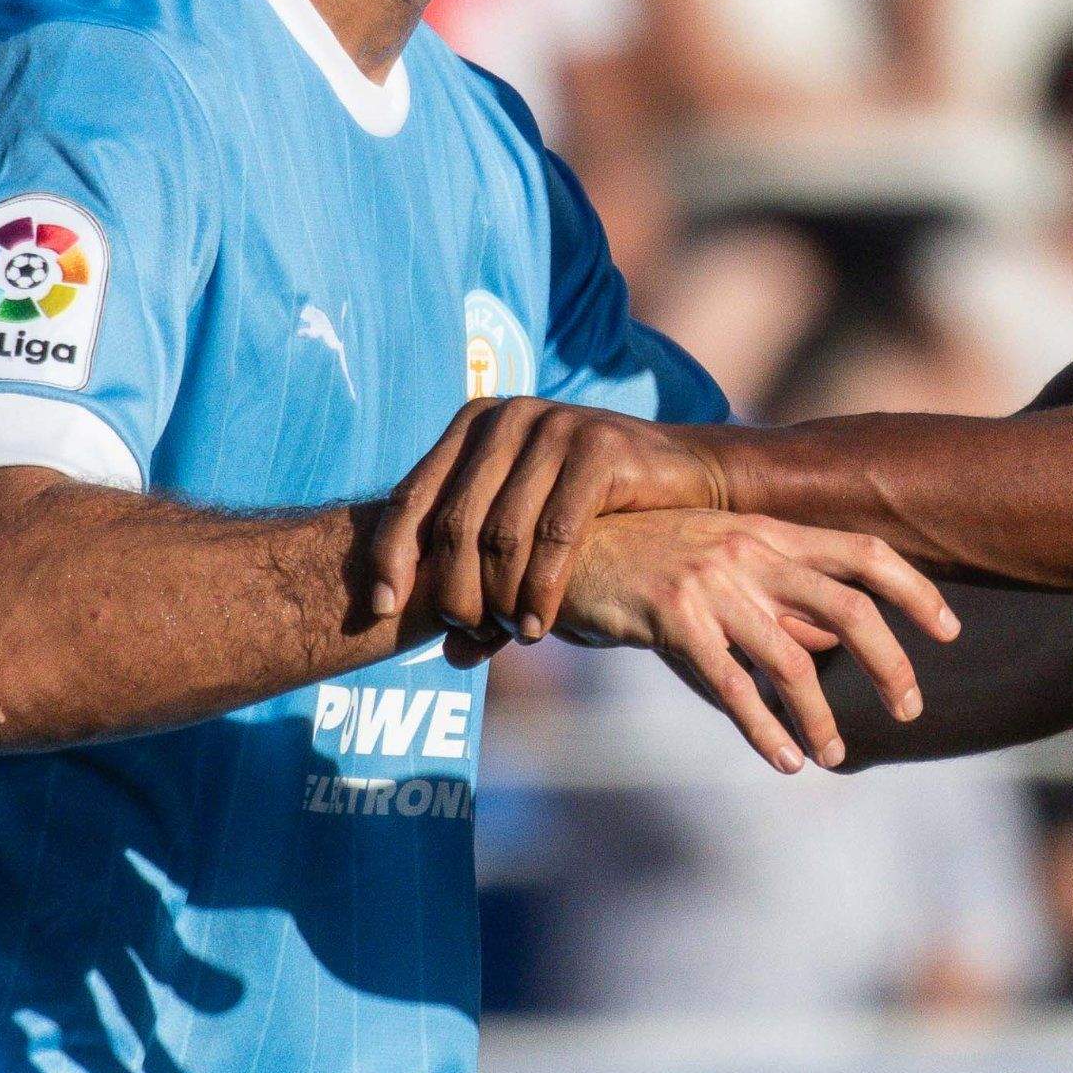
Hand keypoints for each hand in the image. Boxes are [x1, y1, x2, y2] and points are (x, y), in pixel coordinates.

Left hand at [362, 399, 731, 644]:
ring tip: (508, 637)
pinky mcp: (599, 448)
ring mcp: (555, 426)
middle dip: (454, 589)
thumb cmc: (601, 512)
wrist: (691, 478)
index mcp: (475, 424)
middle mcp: (509, 417)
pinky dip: (541, 589)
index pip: (412, 494)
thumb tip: (449, 656)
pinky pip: (554, 534)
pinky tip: (537, 626)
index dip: (389, 555)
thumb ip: (488, 583)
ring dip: (498, 597)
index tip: (381, 611)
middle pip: (455, 521)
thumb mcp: (530, 535)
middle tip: (466, 633)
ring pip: (502, 533)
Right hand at [551, 509, 956, 771]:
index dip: (915, 591)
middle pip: (849, 608)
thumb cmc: (646, 558)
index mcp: (769, 531)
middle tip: (911, 709)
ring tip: (833, 753)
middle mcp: (750, 550)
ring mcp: (712, 581)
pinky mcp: (673, 617)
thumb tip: (836, 641)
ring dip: (822, 716)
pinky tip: (785, 761)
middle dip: (891, 664)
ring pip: (794, 660)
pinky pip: (734, 687)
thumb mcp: (720, 561)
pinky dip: (767, 729)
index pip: (864, 553)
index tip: (950, 630)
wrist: (558, 545)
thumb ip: (777, 597)